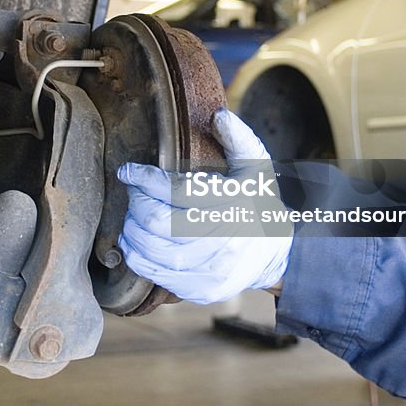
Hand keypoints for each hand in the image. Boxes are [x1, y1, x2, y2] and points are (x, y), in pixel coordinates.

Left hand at [116, 108, 292, 303]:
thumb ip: (238, 138)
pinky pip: (158, 275)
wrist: (277, 252)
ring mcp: (213, 268)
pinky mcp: (203, 289)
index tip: (128, 171)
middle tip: (134, 193)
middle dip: (137, 203)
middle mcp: (224, 239)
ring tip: (133, 216)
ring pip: (153, 250)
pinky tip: (136, 242)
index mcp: (234, 204)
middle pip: (158, 222)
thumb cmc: (258, 201)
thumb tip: (219, 116)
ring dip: (132, 230)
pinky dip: (138, 257)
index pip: (176, 191)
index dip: (144, 179)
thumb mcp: (255, 165)